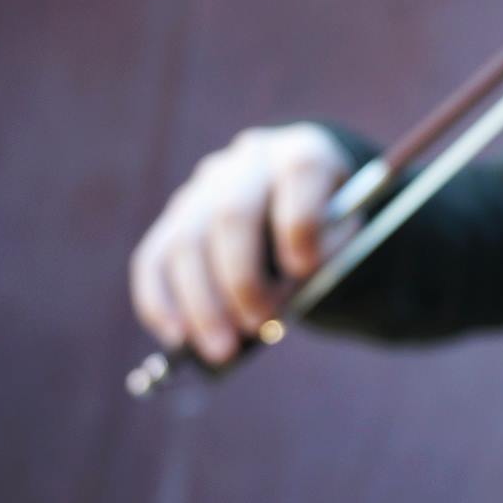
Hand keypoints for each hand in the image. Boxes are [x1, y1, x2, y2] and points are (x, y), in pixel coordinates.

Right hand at [128, 123, 353, 363]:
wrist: (301, 200)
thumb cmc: (330, 225)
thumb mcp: (348, 234)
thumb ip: (326, 259)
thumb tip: (279, 305)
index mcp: (304, 152)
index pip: (300, 172)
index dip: (300, 222)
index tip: (303, 270)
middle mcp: (248, 162)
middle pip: (231, 214)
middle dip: (242, 278)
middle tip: (257, 324)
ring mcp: (204, 187)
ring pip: (186, 243)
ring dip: (201, 304)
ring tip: (222, 349)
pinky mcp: (174, 217)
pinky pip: (154, 259)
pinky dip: (161, 303)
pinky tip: (177, 338)